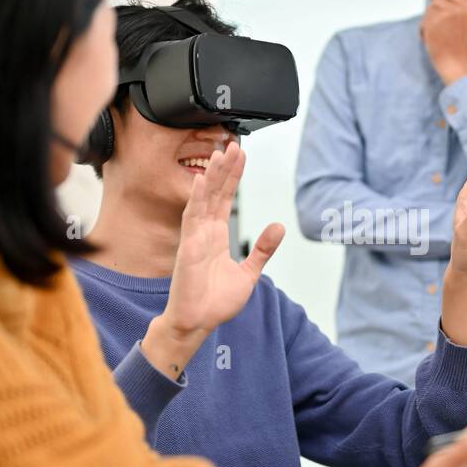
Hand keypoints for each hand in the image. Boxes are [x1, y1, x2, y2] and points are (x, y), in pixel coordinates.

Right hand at [141, 142, 283, 378]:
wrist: (199, 323)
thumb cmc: (216, 301)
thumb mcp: (249, 273)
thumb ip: (263, 249)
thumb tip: (279, 227)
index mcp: (216, 236)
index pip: (226, 199)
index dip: (233, 177)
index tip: (241, 156)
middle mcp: (204, 232)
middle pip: (216, 193)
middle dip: (225, 169)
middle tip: (234, 144)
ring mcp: (195, 238)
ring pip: (204, 200)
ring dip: (212, 176)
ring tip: (220, 153)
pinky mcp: (187, 248)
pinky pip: (192, 219)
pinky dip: (197, 199)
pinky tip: (203, 180)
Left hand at [420, 0, 466, 84]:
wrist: (458, 65)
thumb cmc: (464, 50)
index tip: (439, 8)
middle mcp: (457, 9)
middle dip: (433, 9)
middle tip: (433, 22)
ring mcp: (445, 15)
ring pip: (429, 9)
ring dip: (427, 20)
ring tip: (431, 33)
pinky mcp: (434, 23)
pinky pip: (424, 20)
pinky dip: (423, 29)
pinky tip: (427, 39)